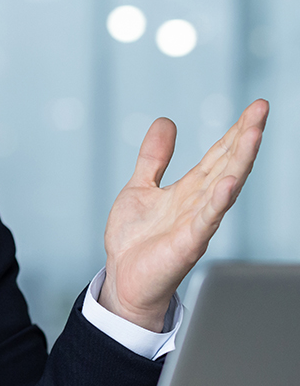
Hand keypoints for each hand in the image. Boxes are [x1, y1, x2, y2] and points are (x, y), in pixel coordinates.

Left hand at [100, 99, 268, 330]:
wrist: (123, 279)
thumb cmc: (135, 240)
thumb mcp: (140, 187)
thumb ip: (154, 158)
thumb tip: (166, 122)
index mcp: (189, 189)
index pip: (218, 154)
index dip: (236, 130)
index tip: (256, 106)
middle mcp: (198, 203)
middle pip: (227, 164)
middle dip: (245, 137)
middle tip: (262, 110)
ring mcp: (196, 223)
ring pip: (224, 187)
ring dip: (239, 161)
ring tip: (254, 133)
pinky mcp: (187, 244)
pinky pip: (206, 220)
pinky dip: (218, 202)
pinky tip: (228, 183)